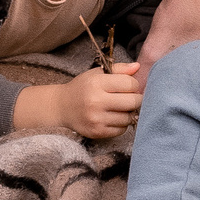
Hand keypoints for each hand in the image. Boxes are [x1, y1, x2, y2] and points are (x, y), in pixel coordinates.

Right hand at [14, 63, 144, 139]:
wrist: (62, 107)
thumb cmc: (82, 88)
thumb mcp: (97, 73)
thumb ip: (119, 69)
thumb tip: (138, 67)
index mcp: (97, 83)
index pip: (130, 84)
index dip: (134, 84)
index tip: (129, 86)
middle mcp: (96, 101)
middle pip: (133, 102)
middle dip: (136, 99)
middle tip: (131, 97)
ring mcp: (96, 118)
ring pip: (129, 117)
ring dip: (129, 113)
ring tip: (120, 108)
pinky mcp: (97, 132)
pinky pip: (122, 130)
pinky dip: (122, 124)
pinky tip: (113, 117)